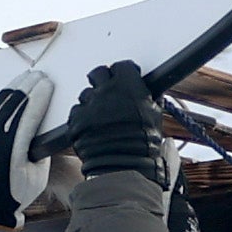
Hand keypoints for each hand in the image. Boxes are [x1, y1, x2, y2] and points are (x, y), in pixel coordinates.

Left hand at [50, 56, 167, 178]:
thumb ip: (148, 100)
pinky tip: (91, 126)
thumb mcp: (155, 116)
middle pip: (98, 73)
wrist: (124, 165)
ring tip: (101, 114)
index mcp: (128, 85)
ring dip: (92, 100)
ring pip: (86, 93)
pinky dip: (82, 117)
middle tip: (107, 90)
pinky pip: (76, 111)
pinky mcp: (76, 120)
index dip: (123, 72)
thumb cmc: (143, 144)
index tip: (124, 77)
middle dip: (103, 79)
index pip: (121, 66)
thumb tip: (149, 96)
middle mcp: (106, 90)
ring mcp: (89, 104)